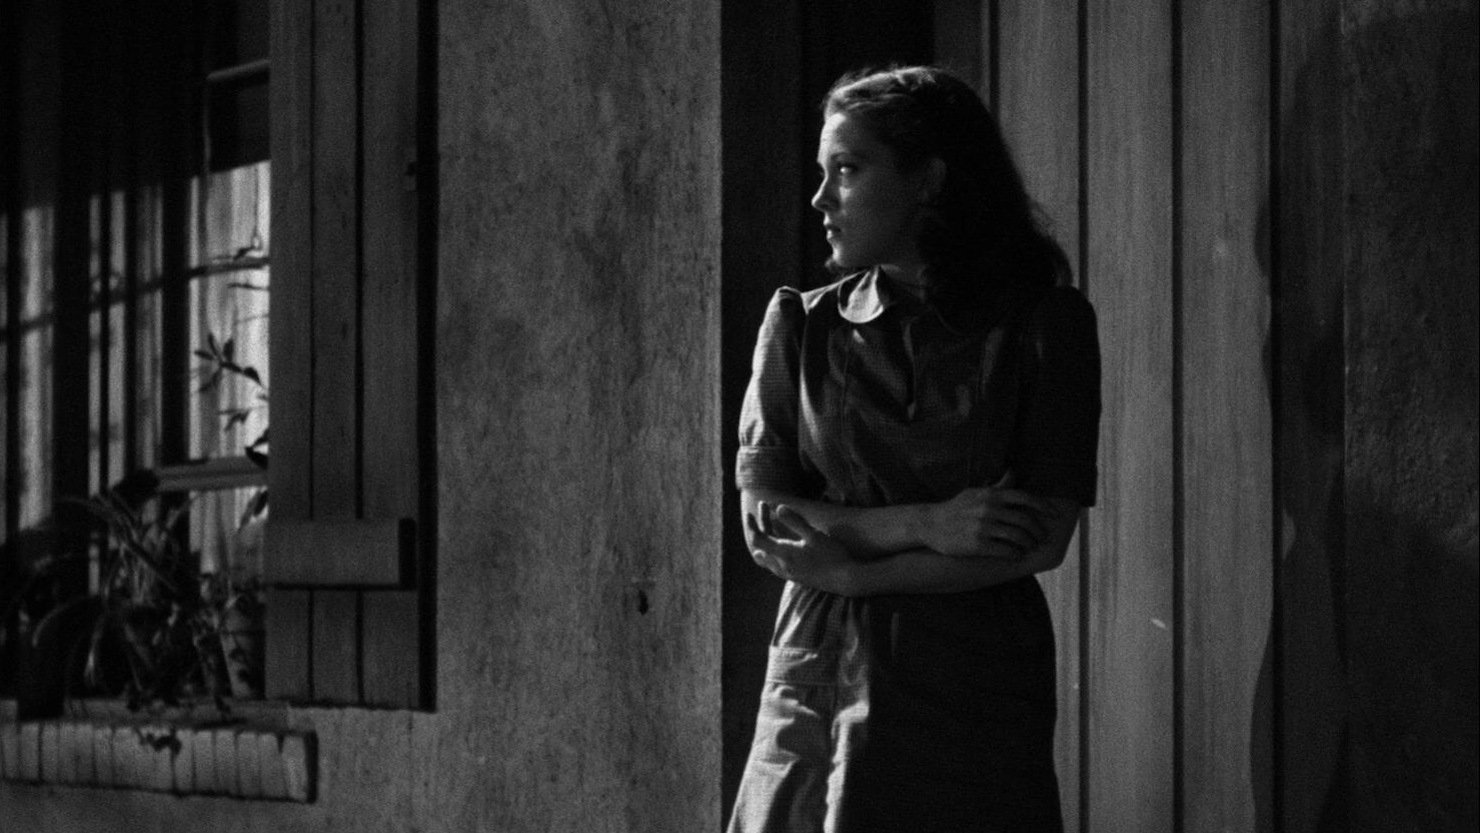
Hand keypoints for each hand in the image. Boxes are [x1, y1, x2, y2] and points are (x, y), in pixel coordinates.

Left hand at [746, 502, 857, 595]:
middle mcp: (782, 566)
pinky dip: (771, 552)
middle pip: (760, 547)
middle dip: (759, 527)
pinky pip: (775, 565)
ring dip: (764, 541)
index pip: (758, 539)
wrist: (845, 580)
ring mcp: (788, 574)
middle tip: (763, 509)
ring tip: (766, 526)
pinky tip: (780, 546)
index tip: (750, 512)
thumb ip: (795, 522)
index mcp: (784, 554)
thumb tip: (779, 507)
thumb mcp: (814, 535)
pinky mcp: (796, 578)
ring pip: (766, 558)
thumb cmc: (831, 555)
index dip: (752, 524)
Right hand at [920, 471, 1054, 558]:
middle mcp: (988, 509)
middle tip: (1042, 538)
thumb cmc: (956, 508)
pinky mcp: (977, 544)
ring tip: (1030, 548)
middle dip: (1038, 531)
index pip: (1024, 498)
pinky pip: (1006, 550)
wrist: (930, 524)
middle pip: (1025, 520)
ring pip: (1018, 537)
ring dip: (1028, 544)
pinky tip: (1016, 555)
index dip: (1043, 506)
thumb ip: (997, 486)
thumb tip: (1012, 472)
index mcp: (990, 495)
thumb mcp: (975, 493)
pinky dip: (1015, 554)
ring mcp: (983, 527)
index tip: (1055, 514)